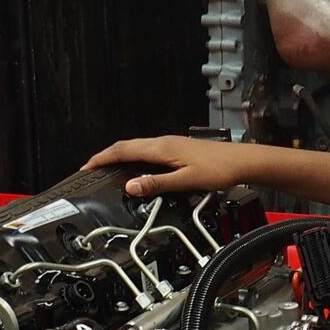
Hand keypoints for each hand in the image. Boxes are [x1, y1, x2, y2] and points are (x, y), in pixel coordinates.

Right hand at [83, 136, 251, 196]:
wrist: (242, 161)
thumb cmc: (218, 170)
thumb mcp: (185, 181)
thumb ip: (156, 184)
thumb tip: (130, 187)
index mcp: (161, 148)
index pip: (124, 149)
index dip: (103, 157)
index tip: (87, 167)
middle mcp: (164, 142)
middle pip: (128, 146)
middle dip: (107, 156)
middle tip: (91, 169)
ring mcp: (171, 144)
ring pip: (138, 147)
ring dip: (120, 156)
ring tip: (108, 168)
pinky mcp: (177, 149)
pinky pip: (148, 150)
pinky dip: (134, 157)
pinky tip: (136, 168)